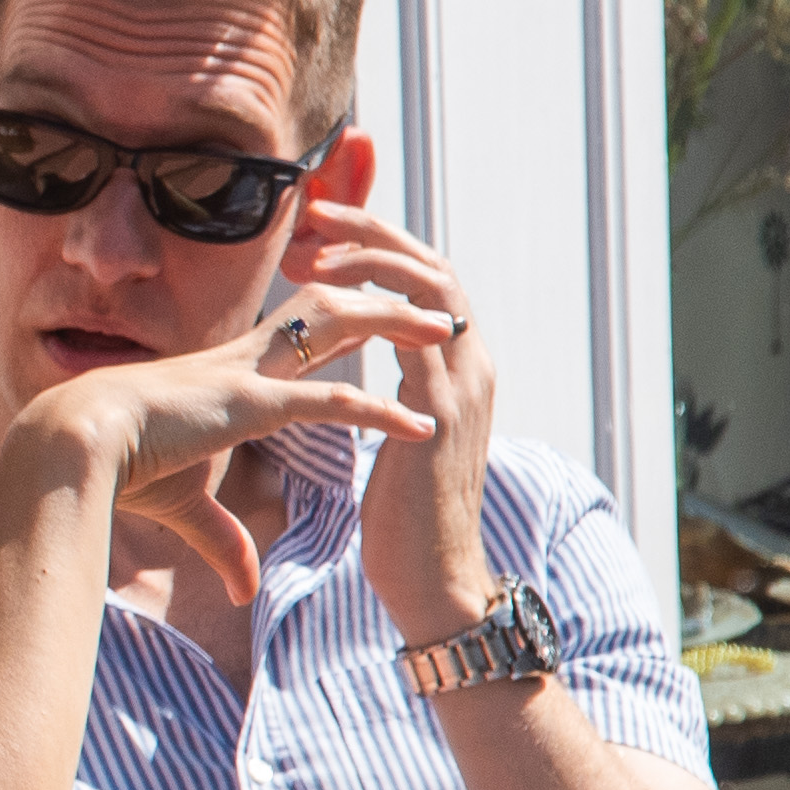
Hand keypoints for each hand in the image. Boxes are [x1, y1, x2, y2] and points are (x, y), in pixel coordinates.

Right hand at [29, 298, 426, 609]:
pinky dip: (381, 412)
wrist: (73, 447)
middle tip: (433, 308)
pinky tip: (420, 426)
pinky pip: (330, 401)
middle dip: (382, 300)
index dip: (343, 322)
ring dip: (395, 326)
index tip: (382, 321)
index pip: (298, 334)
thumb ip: (222, 542)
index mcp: (229, 374)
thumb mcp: (182, 508)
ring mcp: (250, 376)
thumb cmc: (116, 470)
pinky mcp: (250, 406)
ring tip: (445, 332)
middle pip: (327, 309)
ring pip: (338, 327)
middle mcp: (245, 362)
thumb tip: (241, 590)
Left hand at [292, 195, 505, 621]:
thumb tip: (365, 356)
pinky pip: (415, 337)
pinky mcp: (439, 414)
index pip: (427, 282)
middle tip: (318, 211)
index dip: (380, 247)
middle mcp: (473, 367)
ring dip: (372, 256)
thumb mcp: (405, 431)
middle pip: (433, 267)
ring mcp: (463, 387)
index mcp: (461, 369)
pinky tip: (327, 294)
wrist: (434, 578)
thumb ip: (398, 388)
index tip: (325, 229)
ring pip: (430, 287)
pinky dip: (375, 304)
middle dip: (377, 231)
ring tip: (316, 245)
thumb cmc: (406, 514)